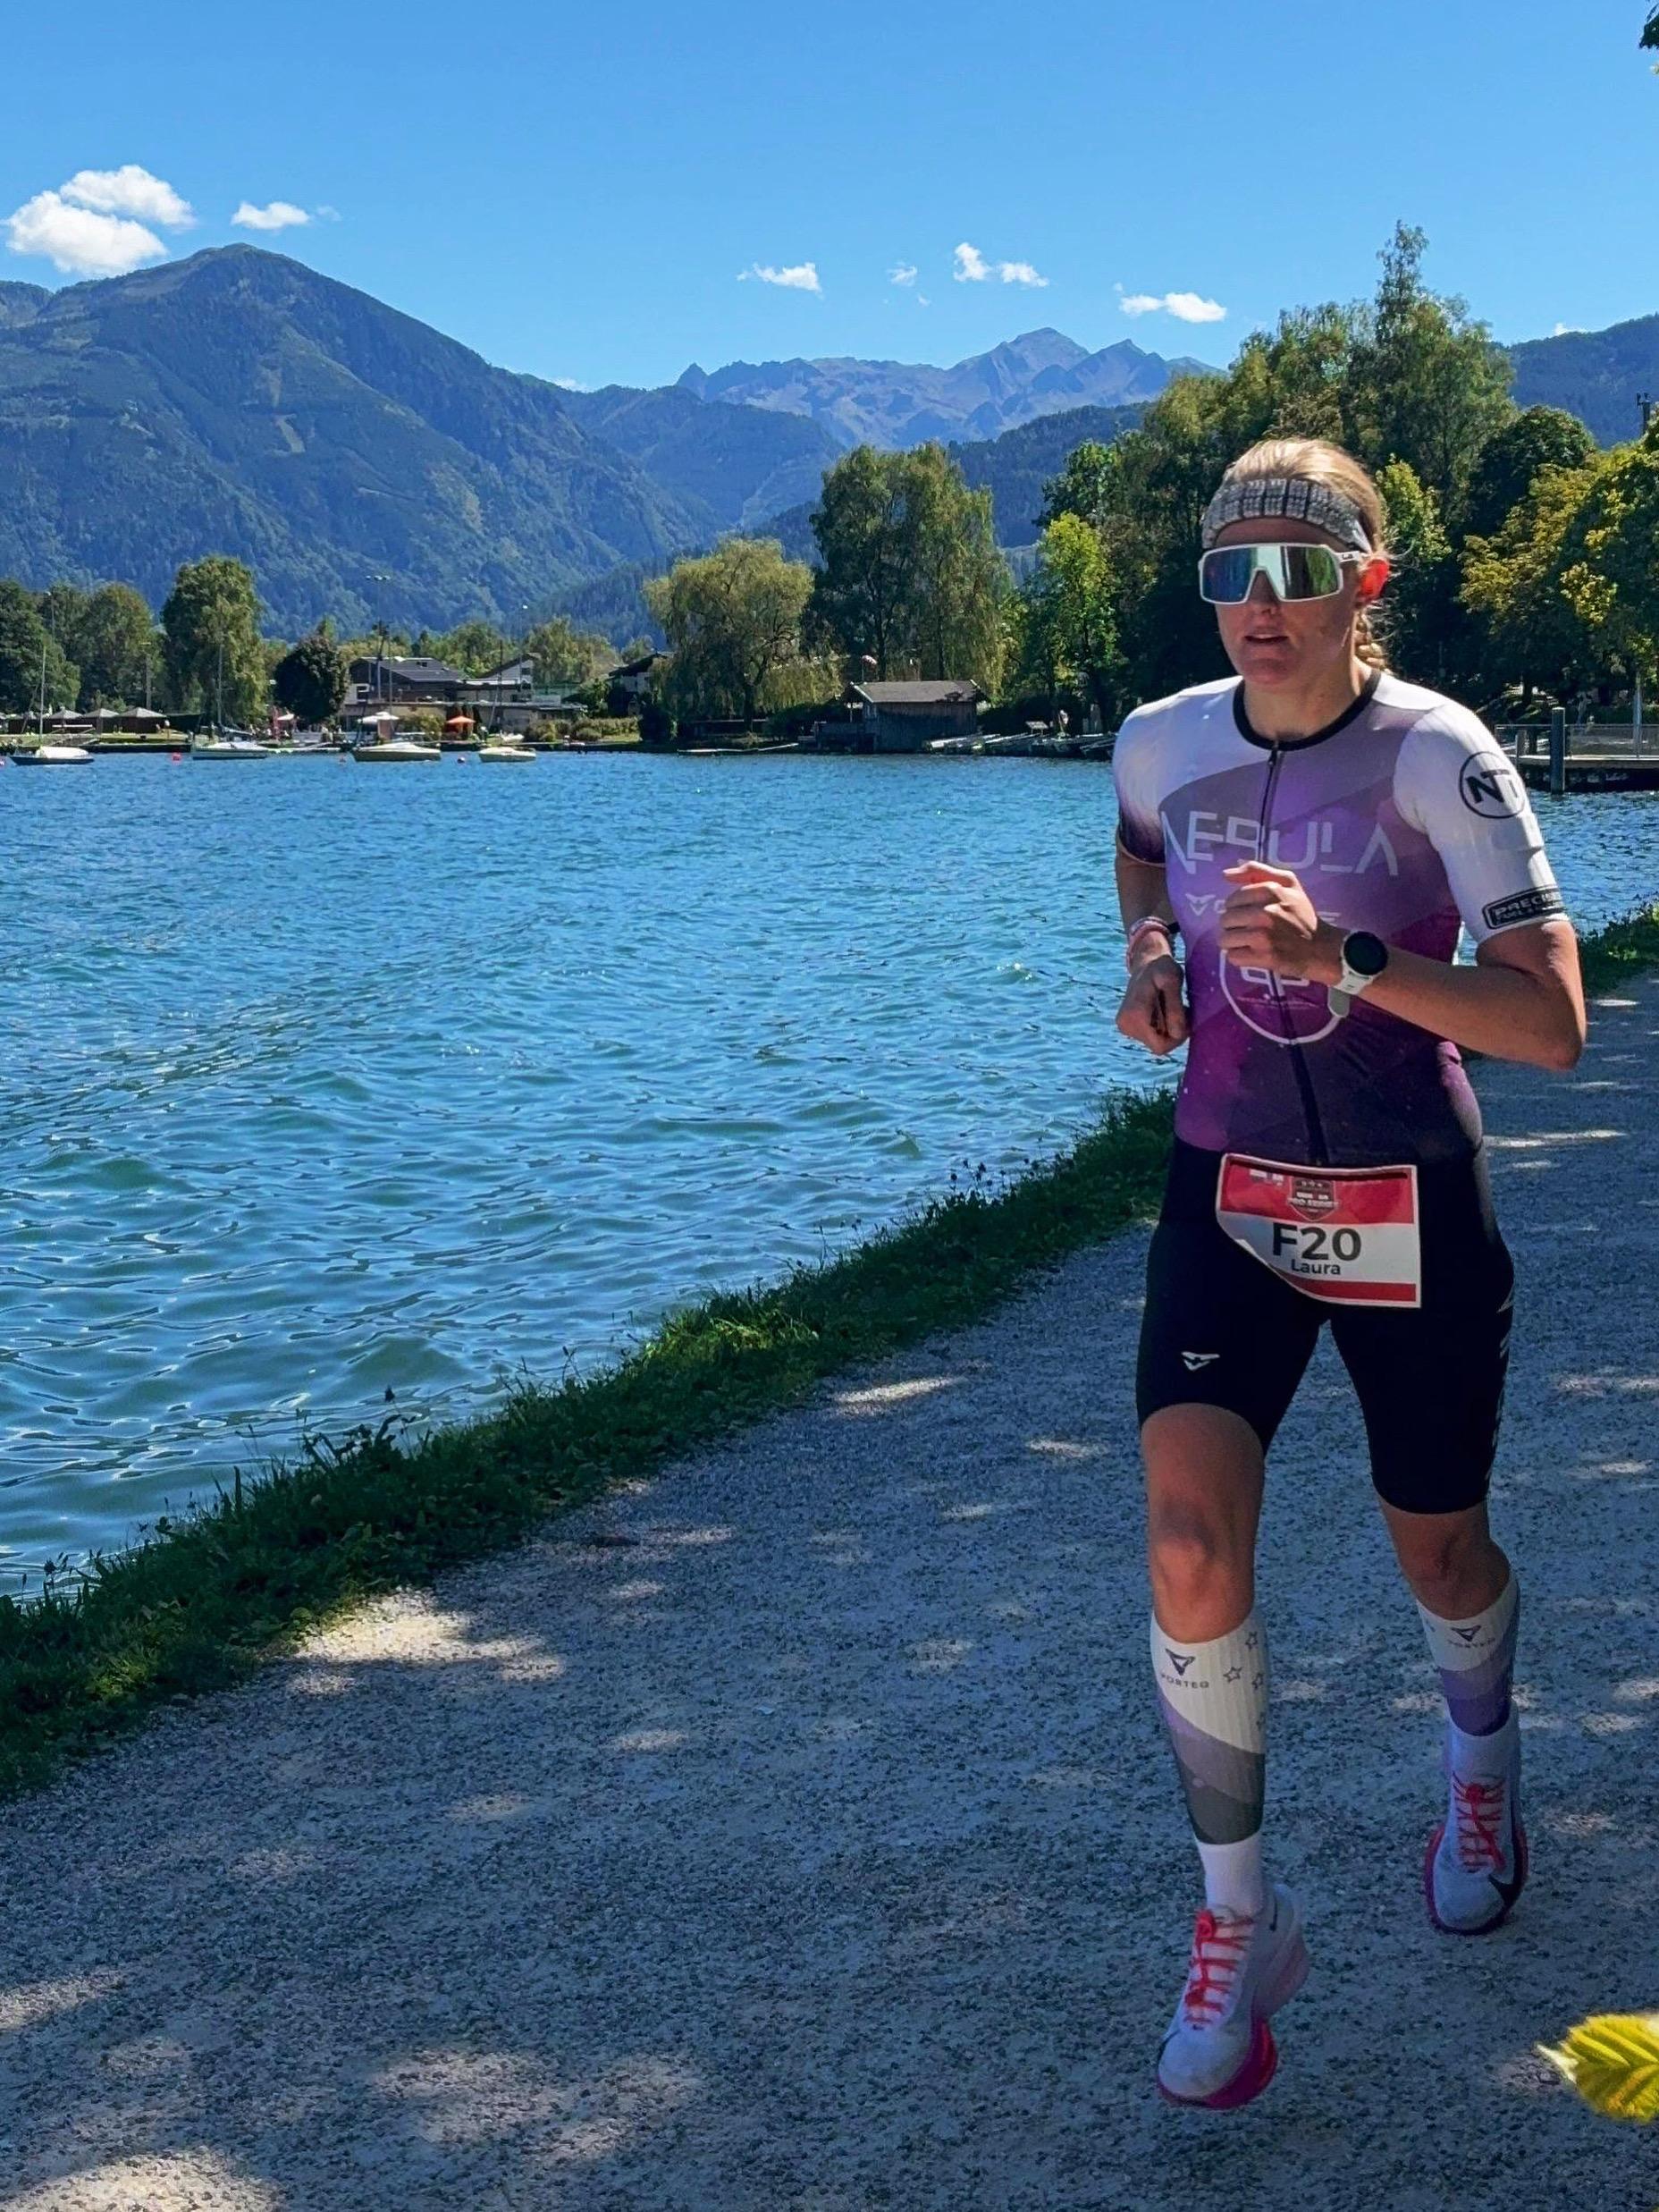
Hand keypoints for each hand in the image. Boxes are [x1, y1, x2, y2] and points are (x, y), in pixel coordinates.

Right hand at [1116, 952, 1188, 1056]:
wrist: (1146, 961)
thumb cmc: (1161, 967)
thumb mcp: (1172, 981)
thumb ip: (1174, 1008)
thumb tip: (1177, 1034)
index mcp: (1134, 1016)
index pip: (1160, 1046)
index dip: (1177, 1037)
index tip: (1185, 1017)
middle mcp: (1125, 1025)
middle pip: (1159, 1045)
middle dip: (1174, 1030)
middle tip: (1180, 1008)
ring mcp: (1125, 1027)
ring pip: (1156, 1041)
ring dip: (1169, 1027)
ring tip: (1170, 1005)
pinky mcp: (1127, 1026)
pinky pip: (1151, 1036)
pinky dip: (1162, 1025)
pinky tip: (1163, 1009)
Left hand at [1220, 862, 1343, 984]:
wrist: (1321, 947)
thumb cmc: (1302, 914)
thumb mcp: (1288, 883)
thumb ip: (1257, 871)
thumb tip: (1225, 874)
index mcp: (1270, 890)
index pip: (1232, 900)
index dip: (1237, 908)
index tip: (1249, 914)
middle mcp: (1265, 912)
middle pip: (1226, 920)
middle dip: (1234, 926)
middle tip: (1250, 929)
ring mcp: (1263, 935)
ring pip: (1225, 939)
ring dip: (1234, 943)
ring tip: (1249, 942)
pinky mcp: (1264, 957)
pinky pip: (1233, 956)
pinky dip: (1240, 957)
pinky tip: (1252, 954)